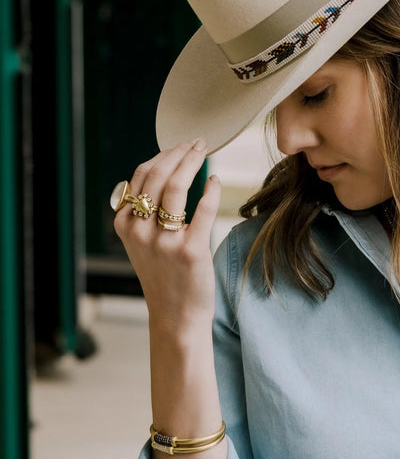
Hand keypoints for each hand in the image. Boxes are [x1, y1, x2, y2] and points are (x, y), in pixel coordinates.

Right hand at [114, 138, 220, 331]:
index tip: (180, 146)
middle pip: (159, 176)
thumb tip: (160, 171)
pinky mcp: (191, 250)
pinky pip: (203, 209)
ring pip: (176, 187)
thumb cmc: (164, 275)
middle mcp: (140, 232)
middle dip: (179, 152)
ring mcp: (164, 242)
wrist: (176, 317)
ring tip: (204, 151)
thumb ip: (143, 212)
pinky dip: (211, 190)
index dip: (163, 155)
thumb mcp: (141, 243)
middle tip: (197, 142)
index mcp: (125, 225)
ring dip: (192, 162)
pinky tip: (216, 181)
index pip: (141, 176)